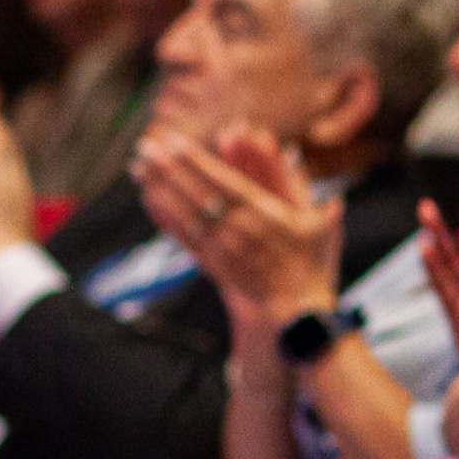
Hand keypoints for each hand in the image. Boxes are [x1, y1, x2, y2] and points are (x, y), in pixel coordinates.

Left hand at [136, 125, 342, 329]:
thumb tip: (290, 151)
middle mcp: (240, 231)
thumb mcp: (320, 225)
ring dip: (159, 190)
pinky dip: (165, 217)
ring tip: (138, 168)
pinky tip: (149, 199)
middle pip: (197, 195)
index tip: (175, 142)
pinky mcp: (213, 265)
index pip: (224, 182)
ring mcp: (223, 250)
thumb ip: (299, 186)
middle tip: (145, 148)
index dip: (198, 162)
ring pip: (185, 214)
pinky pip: (184, 237)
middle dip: (169, 170)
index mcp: (266, 216)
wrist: (298, 316)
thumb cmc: (313, 266)